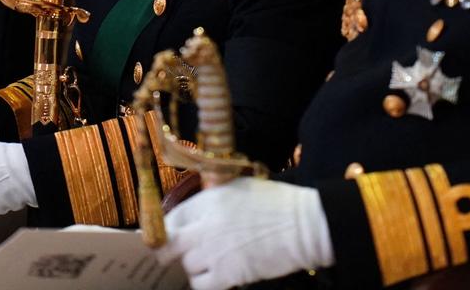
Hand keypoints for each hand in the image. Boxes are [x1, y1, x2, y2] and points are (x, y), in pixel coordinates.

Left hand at [156, 177, 334, 289]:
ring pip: (187, 266)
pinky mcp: (227, 274)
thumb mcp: (240, 189)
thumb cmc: (277, 204)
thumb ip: (214, 201)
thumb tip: (197, 214)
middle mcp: (205, 225)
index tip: (169, 235)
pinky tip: (219, 277)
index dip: (168, 228)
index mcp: (208, 200)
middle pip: (167, 245)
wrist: (303, 225)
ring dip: (196, 267)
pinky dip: (206, 284)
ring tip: (213, 262)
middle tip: (170, 256)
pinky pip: (201, 285)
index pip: (171, 217)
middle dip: (166, 252)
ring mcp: (214, 251)